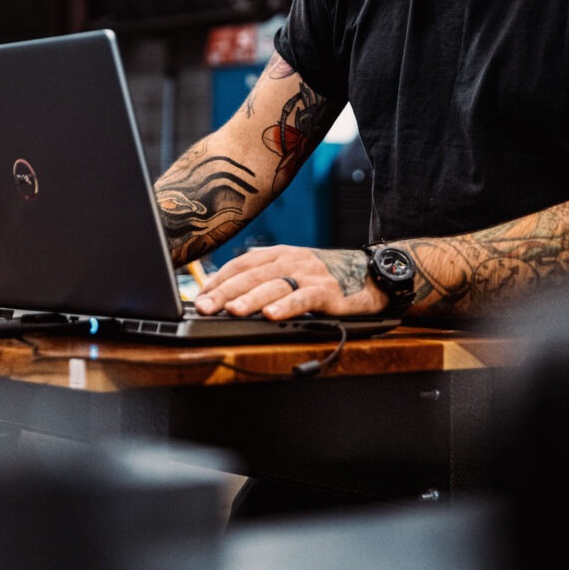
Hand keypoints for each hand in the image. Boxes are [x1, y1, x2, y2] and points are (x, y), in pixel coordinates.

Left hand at [193, 245, 389, 318]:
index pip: (242, 264)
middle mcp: (292, 260)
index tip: (199, 296)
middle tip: (204, 307)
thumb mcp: (292, 271)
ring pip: (274, 285)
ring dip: (250, 299)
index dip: (218, 279)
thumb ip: (265, 278)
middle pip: (252, 275)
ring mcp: (310, 274)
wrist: (370, 274)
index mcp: (280, 254)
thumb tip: (227, 295)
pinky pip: (305, 298)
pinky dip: (287, 306)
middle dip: (225, 292)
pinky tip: (272, 315)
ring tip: (231, 311)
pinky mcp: (328, 290)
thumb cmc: (326, 277)